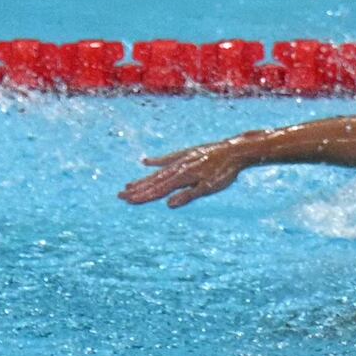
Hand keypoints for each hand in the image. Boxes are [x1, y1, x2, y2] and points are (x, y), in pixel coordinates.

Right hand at [118, 137, 255, 206]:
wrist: (235, 150)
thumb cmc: (224, 172)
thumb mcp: (208, 187)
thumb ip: (188, 196)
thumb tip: (168, 205)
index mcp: (182, 176)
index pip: (159, 190)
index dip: (143, 196)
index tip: (128, 201)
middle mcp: (178, 167)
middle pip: (154, 180)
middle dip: (137, 189)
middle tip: (120, 195)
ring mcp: (181, 159)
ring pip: (158, 172)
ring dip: (143, 179)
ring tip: (128, 185)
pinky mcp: (186, 154)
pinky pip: (167, 159)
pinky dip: (155, 161)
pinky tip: (145, 162)